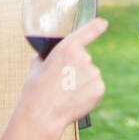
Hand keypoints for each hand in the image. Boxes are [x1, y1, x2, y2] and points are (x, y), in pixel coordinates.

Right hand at [21, 17, 107, 131]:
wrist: (42, 116)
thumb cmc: (36, 91)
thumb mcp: (36, 66)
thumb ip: (47, 56)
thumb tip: (47, 56)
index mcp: (68, 47)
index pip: (90, 30)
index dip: (97, 26)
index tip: (102, 23)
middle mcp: (84, 58)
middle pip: (84, 59)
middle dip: (75, 68)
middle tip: (61, 82)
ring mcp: (94, 74)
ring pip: (89, 75)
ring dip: (81, 82)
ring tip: (65, 93)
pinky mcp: (99, 89)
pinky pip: (94, 87)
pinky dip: (87, 93)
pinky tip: (74, 99)